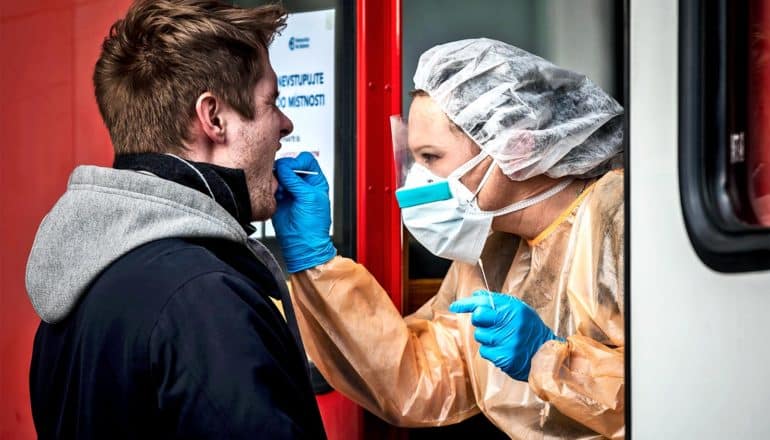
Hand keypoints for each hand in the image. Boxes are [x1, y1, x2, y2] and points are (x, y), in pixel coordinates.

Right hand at [272, 152, 335, 272]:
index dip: (297, 161)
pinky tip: (276, 195)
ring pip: (279, 174)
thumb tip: (283, 167)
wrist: (302, 243)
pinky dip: (271, 188)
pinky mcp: (278, 198)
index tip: (291, 169)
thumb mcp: (309, 198)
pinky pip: (271, 186)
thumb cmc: (314, 225)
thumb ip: (296, 180)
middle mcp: (302, 184)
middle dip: (284, 170)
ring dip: (277, 179)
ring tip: (280, 189)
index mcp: (316, 181)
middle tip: (282, 178)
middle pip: (290, 165)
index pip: (306, 160)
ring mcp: (290, 191)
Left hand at [449, 290, 563, 380]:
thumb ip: (497, 302)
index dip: (466, 304)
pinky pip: (485, 352)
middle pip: (478, 318)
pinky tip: (504, 350)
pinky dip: (491, 352)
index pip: (483, 303)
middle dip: (479, 321)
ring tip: (502, 339)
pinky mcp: (505, 357)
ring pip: (480, 336)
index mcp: (514, 309)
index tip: (455, 306)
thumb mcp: (519, 310)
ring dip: (486, 338)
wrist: (546, 354)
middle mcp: (511, 323)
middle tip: (490, 325)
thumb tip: (476, 295)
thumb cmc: (530, 330)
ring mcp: (508, 341)